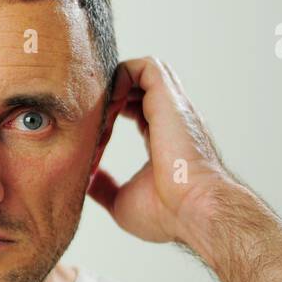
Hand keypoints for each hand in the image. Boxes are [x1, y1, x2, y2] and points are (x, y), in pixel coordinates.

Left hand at [87, 56, 234, 246]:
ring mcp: (172, 107)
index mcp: (164, 139)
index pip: (136, 109)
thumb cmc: (168, 214)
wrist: (194, 211)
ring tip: (100, 113)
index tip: (93, 137)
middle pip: (139, 86)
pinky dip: (121, 76)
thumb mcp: (122, 201)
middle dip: (109, 96)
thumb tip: (87, 182)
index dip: (110, 114)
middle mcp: (170, 118)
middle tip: (90, 123)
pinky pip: (145, 66)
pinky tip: (109, 105)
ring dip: (115, 84)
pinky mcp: (169, 99)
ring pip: (143, 70)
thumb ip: (104, 188)